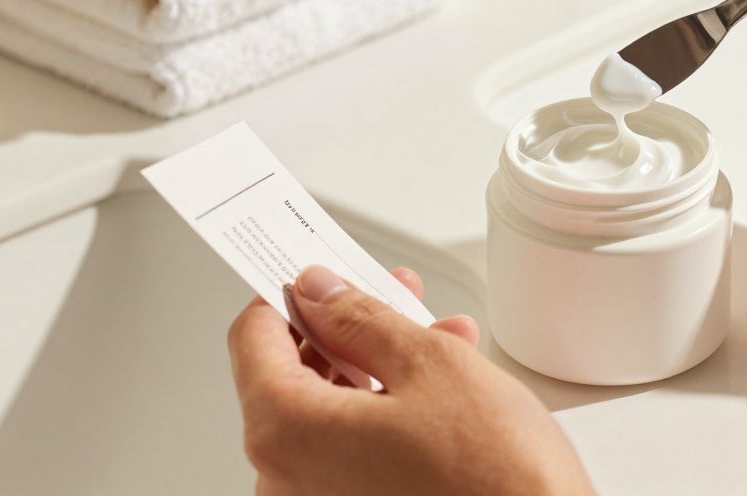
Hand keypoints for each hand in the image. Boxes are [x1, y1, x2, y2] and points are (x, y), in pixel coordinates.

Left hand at [227, 265, 594, 495]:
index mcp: (286, 433)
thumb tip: (323, 292)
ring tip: (437, 337)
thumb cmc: (494, 479)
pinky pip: (351, 449)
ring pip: (330, 411)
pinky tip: (440, 386)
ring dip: (378, 365)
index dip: (289, 292)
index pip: (253, 336)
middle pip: (292, 374)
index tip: (317, 272)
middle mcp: (287, 480)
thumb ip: (362, 317)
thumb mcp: (429, 363)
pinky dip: (386, 411)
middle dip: (347, 327)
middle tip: (390, 295)